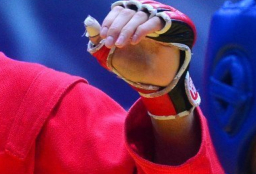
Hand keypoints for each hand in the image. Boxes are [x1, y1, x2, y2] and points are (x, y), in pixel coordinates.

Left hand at [85, 0, 200, 118]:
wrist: (156, 80)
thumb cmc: (134, 66)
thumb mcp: (110, 54)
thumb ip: (99, 40)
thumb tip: (88, 24)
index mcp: (129, 21)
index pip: (118, 11)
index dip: (110, 21)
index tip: (104, 36)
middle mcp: (141, 18)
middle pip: (127, 12)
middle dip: (116, 28)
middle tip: (110, 44)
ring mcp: (153, 21)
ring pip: (138, 16)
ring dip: (126, 30)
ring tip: (121, 45)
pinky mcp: (166, 28)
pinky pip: (153, 22)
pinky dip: (141, 30)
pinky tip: (134, 42)